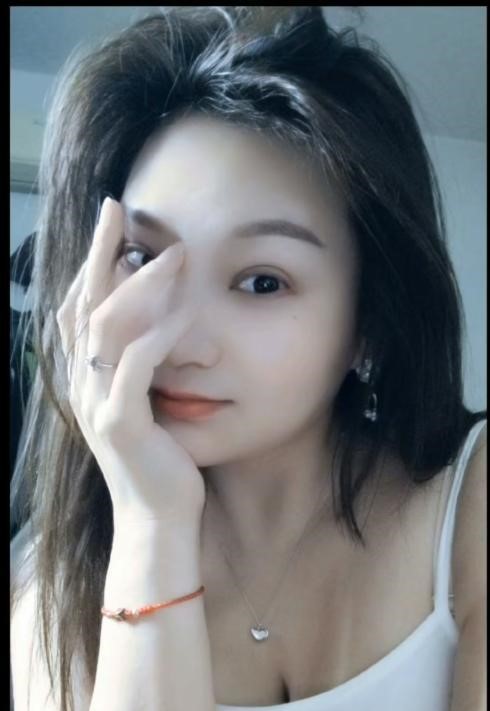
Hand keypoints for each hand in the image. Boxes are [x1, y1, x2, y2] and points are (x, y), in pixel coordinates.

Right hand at [56, 197, 205, 527]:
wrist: (157, 519)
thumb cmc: (159, 458)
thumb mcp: (144, 403)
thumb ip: (140, 362)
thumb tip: (156, 316)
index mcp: (87, 377)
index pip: (78, 307)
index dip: (90, 262)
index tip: (112, 224)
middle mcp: (83, 384)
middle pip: (84, 304)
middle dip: (99, 253)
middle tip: (118, 210)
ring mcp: (98, 403)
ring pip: (107, 328)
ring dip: (139, 286)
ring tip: (174, 254)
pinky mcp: (122, 425)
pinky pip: (137, 367)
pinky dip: (159, 336)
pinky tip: (185, 313)